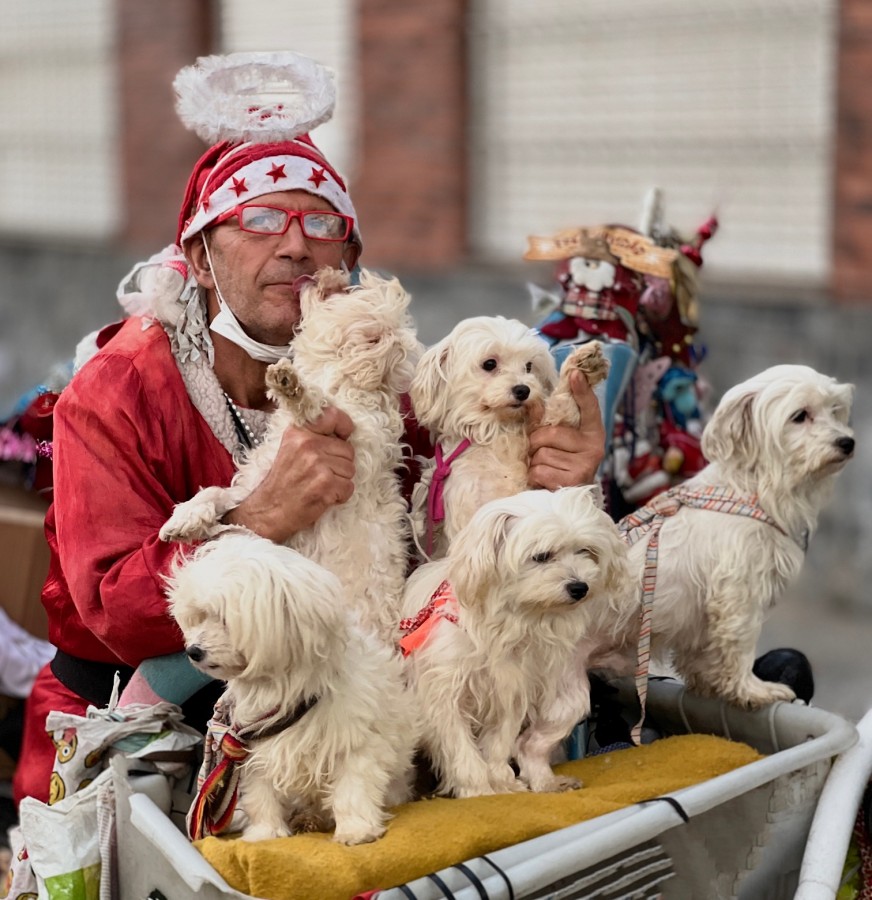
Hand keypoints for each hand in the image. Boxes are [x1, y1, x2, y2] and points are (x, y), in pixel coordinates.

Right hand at [224, 405, 355, 541]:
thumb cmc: (282, 483)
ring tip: (319, 486)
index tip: (343, 437)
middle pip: (348, 450)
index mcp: (298, 432)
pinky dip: (340, 496)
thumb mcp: (290, 449)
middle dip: (340, 464)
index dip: (344, 426)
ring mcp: (317, 464)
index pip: (333, 416)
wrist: (267, 511)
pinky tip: (322, 497)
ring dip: (340, 481)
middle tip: (320, 475)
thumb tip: (344, 433)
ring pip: (350, 470)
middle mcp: (307, 444)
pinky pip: (349, 487)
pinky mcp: (325, 484)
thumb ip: (313, 437)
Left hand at [527, 370, 604, 488]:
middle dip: (536, 444)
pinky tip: (546, 479)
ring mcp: (585, 465)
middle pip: (549, 433)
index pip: (589, 408)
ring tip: (546, 468)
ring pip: (541, 453)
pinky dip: (535, 475)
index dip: (582, 390)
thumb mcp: (558, 442)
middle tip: (540, 453)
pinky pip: (539, 470)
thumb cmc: (562, 464)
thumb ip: (548, 422)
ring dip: (535, 462)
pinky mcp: (573, 481)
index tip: (575, 373)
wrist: (569, 500)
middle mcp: (594, 447)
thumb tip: (532, 400)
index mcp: (593, 432)